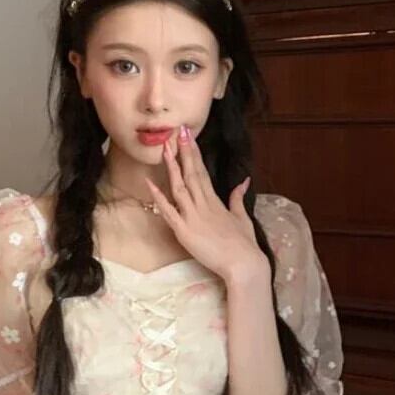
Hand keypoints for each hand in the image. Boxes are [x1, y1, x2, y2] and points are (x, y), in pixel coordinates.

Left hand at [144, 127, 263, 282]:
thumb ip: (238, 198)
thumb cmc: (244, 244)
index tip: (188, 137)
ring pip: (180, 187)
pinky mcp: (185, 232)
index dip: (194, 153)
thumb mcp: (242, 218)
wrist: (244, 263)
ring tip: (164, 148)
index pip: (202, 172)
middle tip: (176, 131)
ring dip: (172, 167)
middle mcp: (204, 205)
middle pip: (191, 174)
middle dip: (184, 151)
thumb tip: (242, 182)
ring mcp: (193, 217)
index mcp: (216, 201)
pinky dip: (159, 198)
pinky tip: (150, 184)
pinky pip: (169, 212)